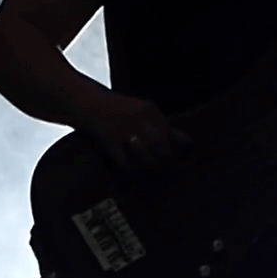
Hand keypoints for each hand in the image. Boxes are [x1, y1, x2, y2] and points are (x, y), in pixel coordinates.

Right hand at [76, 92, 191, 171]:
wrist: (88, 103)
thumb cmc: (122, 111)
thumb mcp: (144, 112)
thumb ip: (164, 126)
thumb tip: (187, 145)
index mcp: (150, 110)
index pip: (173, 134)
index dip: (181, 151)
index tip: (183, 161)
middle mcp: (138, 118)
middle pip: (162, 145)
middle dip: (166, 161)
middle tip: (168, 171)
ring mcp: (122, 129)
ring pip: (145, 155)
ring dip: (150, 167)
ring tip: (152, 174)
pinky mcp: (108, 140)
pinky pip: (124, 162)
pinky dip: (130, 172)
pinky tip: (132, 174)